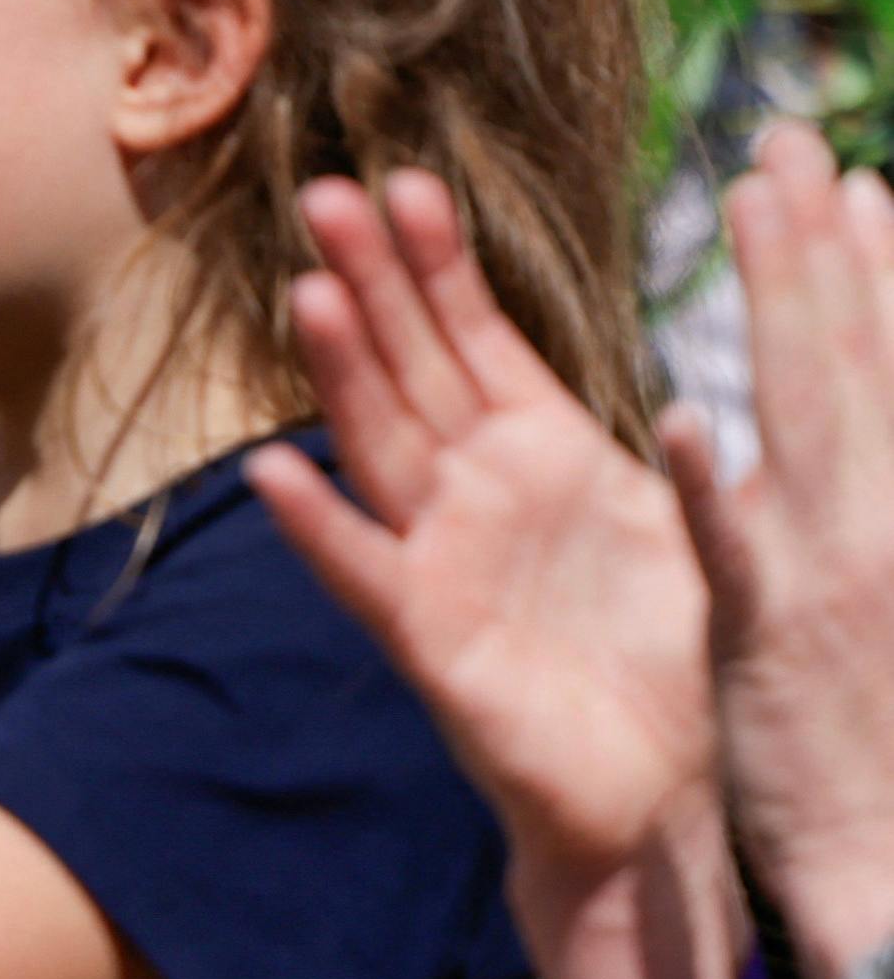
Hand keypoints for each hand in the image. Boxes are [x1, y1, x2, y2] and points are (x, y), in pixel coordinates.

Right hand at [246, 174, 718, 901]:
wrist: (670, 797)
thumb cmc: (676, 661)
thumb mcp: (685, 523)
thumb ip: (674, 445)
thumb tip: (705, 358)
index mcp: (541, 455)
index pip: (474, 338)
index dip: (439, 263)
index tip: (408, 182)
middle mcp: (475, 494)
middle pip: (410, 368)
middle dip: (374, 282)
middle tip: (328, 195)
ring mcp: (443, 561)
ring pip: (381, 445)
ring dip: (343, 372)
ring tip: (310, 293)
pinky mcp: (433, 641)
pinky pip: (368, 574)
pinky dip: (320, 526)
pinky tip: (273, 473)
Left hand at [675, 126, 893, 978]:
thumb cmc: (889, 740)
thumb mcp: (881, 600)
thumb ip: (865, 505)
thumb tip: (851, 430)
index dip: (877, 272)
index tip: (857, 181)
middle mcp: (885, 524)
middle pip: (857, 361)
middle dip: (824, 248)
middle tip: (792, 143)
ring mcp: (837, 574)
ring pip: (811, 415)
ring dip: (785, 308)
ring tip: (758, 208)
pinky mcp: (777, 637)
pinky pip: (739, 548)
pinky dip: (721, 483)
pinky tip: (688, 416)